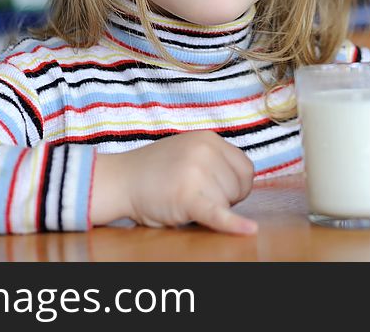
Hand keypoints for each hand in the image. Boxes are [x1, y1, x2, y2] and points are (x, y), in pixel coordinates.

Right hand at [90, 130, 257, 234]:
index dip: (235, 185)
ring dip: (209, 208)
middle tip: (193, 192)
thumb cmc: (156, 170)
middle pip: (238, 188)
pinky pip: (217, 214)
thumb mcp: (189, 150)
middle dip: (222, 197)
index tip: (217, 189)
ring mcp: (196, 172)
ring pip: (227, 204)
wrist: (121, 179)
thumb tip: (244, 182)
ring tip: (183, 198)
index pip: (245, 169)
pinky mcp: (187, 196)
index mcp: (209, 138)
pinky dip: (232, 224)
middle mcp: (205, 151)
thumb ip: (214, 159)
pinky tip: (249, 230)